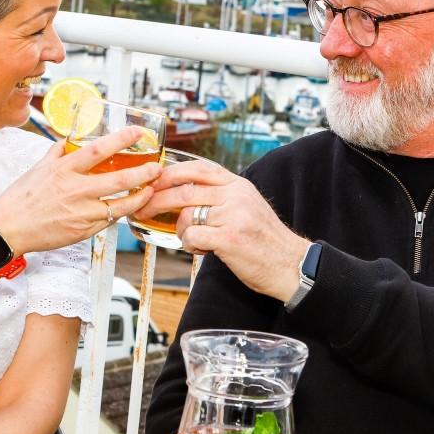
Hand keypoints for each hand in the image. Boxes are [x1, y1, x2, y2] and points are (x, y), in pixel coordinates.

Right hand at [0, 127, 160, 256]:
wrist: (7, 229)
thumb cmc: (19, 199)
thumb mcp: (37, 169)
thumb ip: (55, 154)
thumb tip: (67, 141)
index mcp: (63, 170)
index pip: (98, 150)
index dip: (120, 140)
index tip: (136, 133)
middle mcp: (75, 190)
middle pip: (117, 179)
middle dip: (142, 172)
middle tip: (156, 167)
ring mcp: (81, 212)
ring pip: (119, 205)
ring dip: (139, 196)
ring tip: (150, 189)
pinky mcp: (82, 231)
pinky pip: (107, 221)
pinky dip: (120, 213)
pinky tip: (130, 207)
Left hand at [143, 159, 308, 301]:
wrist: (290, 265)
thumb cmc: (264, 240)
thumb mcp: (247, 206)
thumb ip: (221, 196)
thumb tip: (183, 193)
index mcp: (238, 184)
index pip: (198, 168)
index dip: (171, 172)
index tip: (153, 180)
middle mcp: (235, 195)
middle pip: (184, 191)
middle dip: (156, 200)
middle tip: (142, 208)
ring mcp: (233, 216)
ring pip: (186, 216)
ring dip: (181, 230)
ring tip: (193, 240)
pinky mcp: (229, 238)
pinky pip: (192, 236)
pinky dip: (189, 245)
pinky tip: (202, 249)